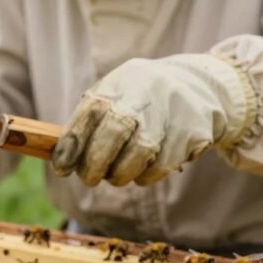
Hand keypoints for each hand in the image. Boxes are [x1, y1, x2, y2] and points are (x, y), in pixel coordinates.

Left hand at [52, 54, 255, 186]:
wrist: (201, 84)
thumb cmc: (144, 96)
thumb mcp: (117, 92)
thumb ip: (91, 118)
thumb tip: (61, 153)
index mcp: (118, 86)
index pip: (88, 115)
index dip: (71, 145)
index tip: (61, 167)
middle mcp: (143, 97)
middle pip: (112, 135)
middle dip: (94, 164)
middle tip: (88, 178)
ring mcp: (169, 115)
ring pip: (136, 157)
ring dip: (120, 174)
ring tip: (116, 174)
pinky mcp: (190, 135)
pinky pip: (159, 168)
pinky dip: (145, 175)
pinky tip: (143, 167)